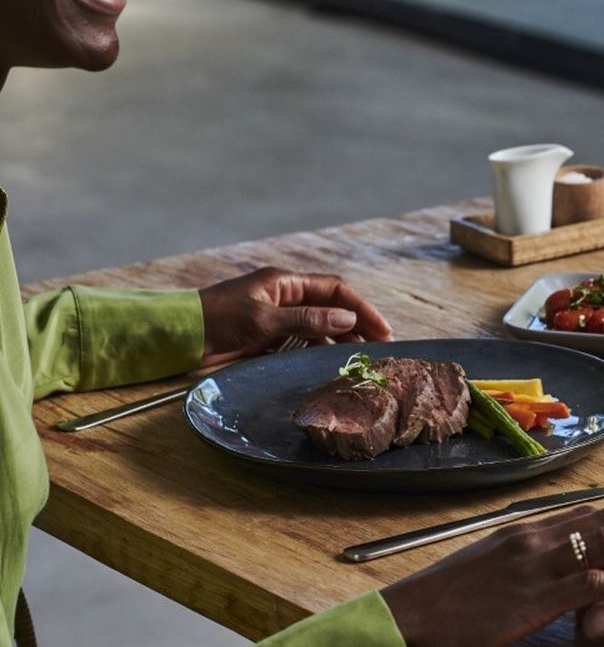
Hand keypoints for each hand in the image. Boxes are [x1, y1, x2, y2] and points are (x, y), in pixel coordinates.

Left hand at [198, 267, 392, 365]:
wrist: (178, 337)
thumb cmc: (216, 320)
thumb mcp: (264, 319)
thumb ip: (307, 320)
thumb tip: (348, 319)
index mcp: (285, 283)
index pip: (335, 291)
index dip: (362, 309)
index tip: (382, 330)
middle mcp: (285, 298)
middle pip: (332, 308)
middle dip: (358, 326)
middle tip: (380, 349)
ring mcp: (278, 319)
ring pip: (321, 328)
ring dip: (341, 341)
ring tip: (361, 359)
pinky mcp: (269, 339)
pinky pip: (304, 343)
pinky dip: (320, 352)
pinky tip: (331, 364)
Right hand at [380, 506, 603, 646]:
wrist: (407, 622)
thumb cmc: (441, 605)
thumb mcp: (486, 573)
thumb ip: (521, 565)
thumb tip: (549, 571)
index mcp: (524, 531)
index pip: (589, 516)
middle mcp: (535, 538)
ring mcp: (537, 565)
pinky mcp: (536, 597)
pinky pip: (595, 583)